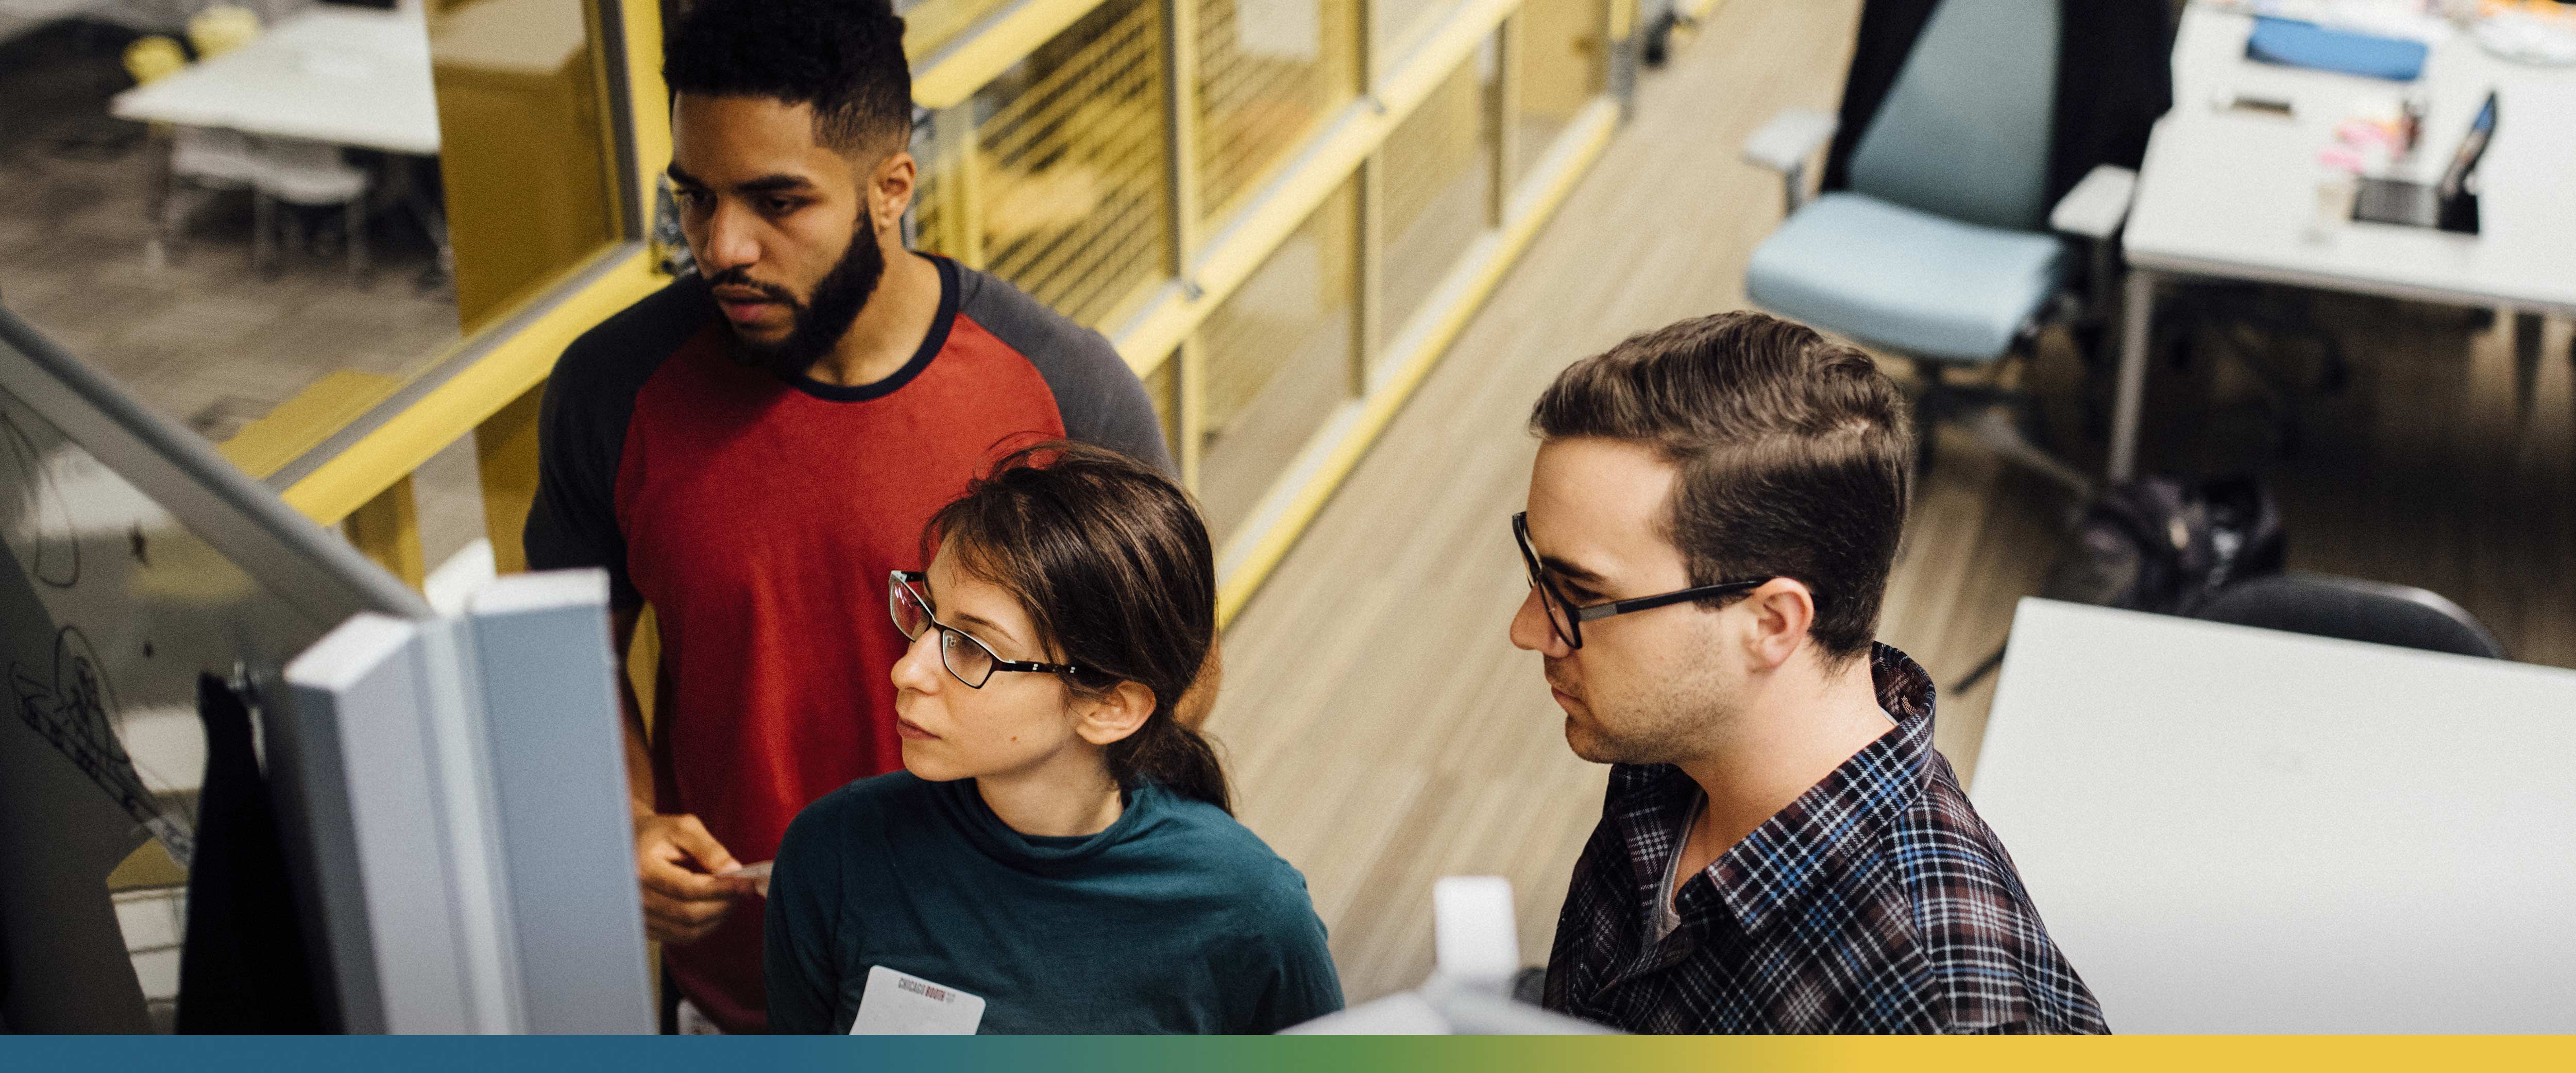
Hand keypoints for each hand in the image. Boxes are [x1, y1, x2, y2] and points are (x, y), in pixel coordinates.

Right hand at [633, 812, 758, 945]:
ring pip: (687, 931)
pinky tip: (715, 908)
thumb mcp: (684, 828)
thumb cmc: (660, 834)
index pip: (687, 889)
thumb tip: (734, 871)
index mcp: (642, 869)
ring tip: (731, 898)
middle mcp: (636, 898)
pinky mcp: (646, 927)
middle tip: (743, 891)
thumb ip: (710, 849)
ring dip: (717, 917)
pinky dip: (705, 926)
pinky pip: (681, 937)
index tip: (747, 884)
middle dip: (723, 904)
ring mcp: (639, 916)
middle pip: (688, 914)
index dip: (721, 889)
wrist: (632, 845)